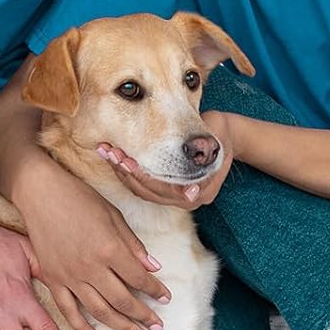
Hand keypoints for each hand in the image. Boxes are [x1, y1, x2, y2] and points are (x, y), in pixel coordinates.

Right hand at [15, 161, 172, 329]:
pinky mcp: (52, 279)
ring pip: (99, 311)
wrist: (40, 192)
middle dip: (143, 316)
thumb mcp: (114, 215)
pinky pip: (68, 310)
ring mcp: (70, 276)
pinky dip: (82, 327)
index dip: (156, 290)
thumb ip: (133, 245)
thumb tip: (153, 267)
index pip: (139, 278)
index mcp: (110, 249)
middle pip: (123, 300)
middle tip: (157, 327)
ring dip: (121, 326)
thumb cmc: (80, 198)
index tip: (166, 298)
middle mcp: (91, 267)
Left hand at [98, 110, 235, 210]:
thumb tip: (196, 162)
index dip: (143, 175)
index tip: (125, 160)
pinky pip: (142, 187)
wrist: (222, 134)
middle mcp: (189, 200)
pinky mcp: (166, 191)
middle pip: (150, 192)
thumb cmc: (217, 130)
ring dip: (122, 172)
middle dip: (127, 172)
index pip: (164, 189)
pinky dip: (127, 172)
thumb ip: (205, 143)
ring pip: (143, 191)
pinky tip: (114, 156)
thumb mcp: (213, 132)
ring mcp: (177, 197)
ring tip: (106, 151)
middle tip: (110, 152)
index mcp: (201, 190)